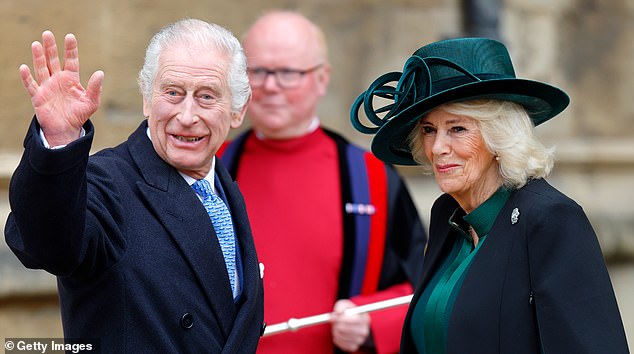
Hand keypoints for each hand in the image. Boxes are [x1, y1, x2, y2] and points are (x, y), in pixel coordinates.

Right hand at [19, 30, 103, 145]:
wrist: (66, 129)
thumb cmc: (79, 115)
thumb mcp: (91, 102)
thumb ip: (95, 88)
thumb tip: (100, 73)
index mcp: (71, 79)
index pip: (71, 60)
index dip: (70, 49)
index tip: (70, 36)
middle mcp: (58, 80)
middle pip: (53, 60)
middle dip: (50, 47)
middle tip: (47, 33)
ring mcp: (47, 87)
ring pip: (41, 69)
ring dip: (38, 57)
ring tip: (36, 44)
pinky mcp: (38, 97)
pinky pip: (31, 85)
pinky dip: (27, 77)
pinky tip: (24, 67)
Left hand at [331, 299, 370, 352]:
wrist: (350, 323)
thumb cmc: (348, 312)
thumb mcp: (345, 305)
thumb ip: (340, 306)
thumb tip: (336, 313)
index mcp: (365, 319)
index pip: (355, 320)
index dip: (343, 318)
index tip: (336, 316)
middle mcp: (364, 331)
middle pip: (348, 330)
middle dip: (337, 325)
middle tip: (334, 323)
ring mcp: (360, 340)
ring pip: (343, 337)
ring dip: (336, 332)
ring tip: (336, 327)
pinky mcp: (354, 347)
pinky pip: (342, 345)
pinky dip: (337, 339)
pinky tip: (338, 334)